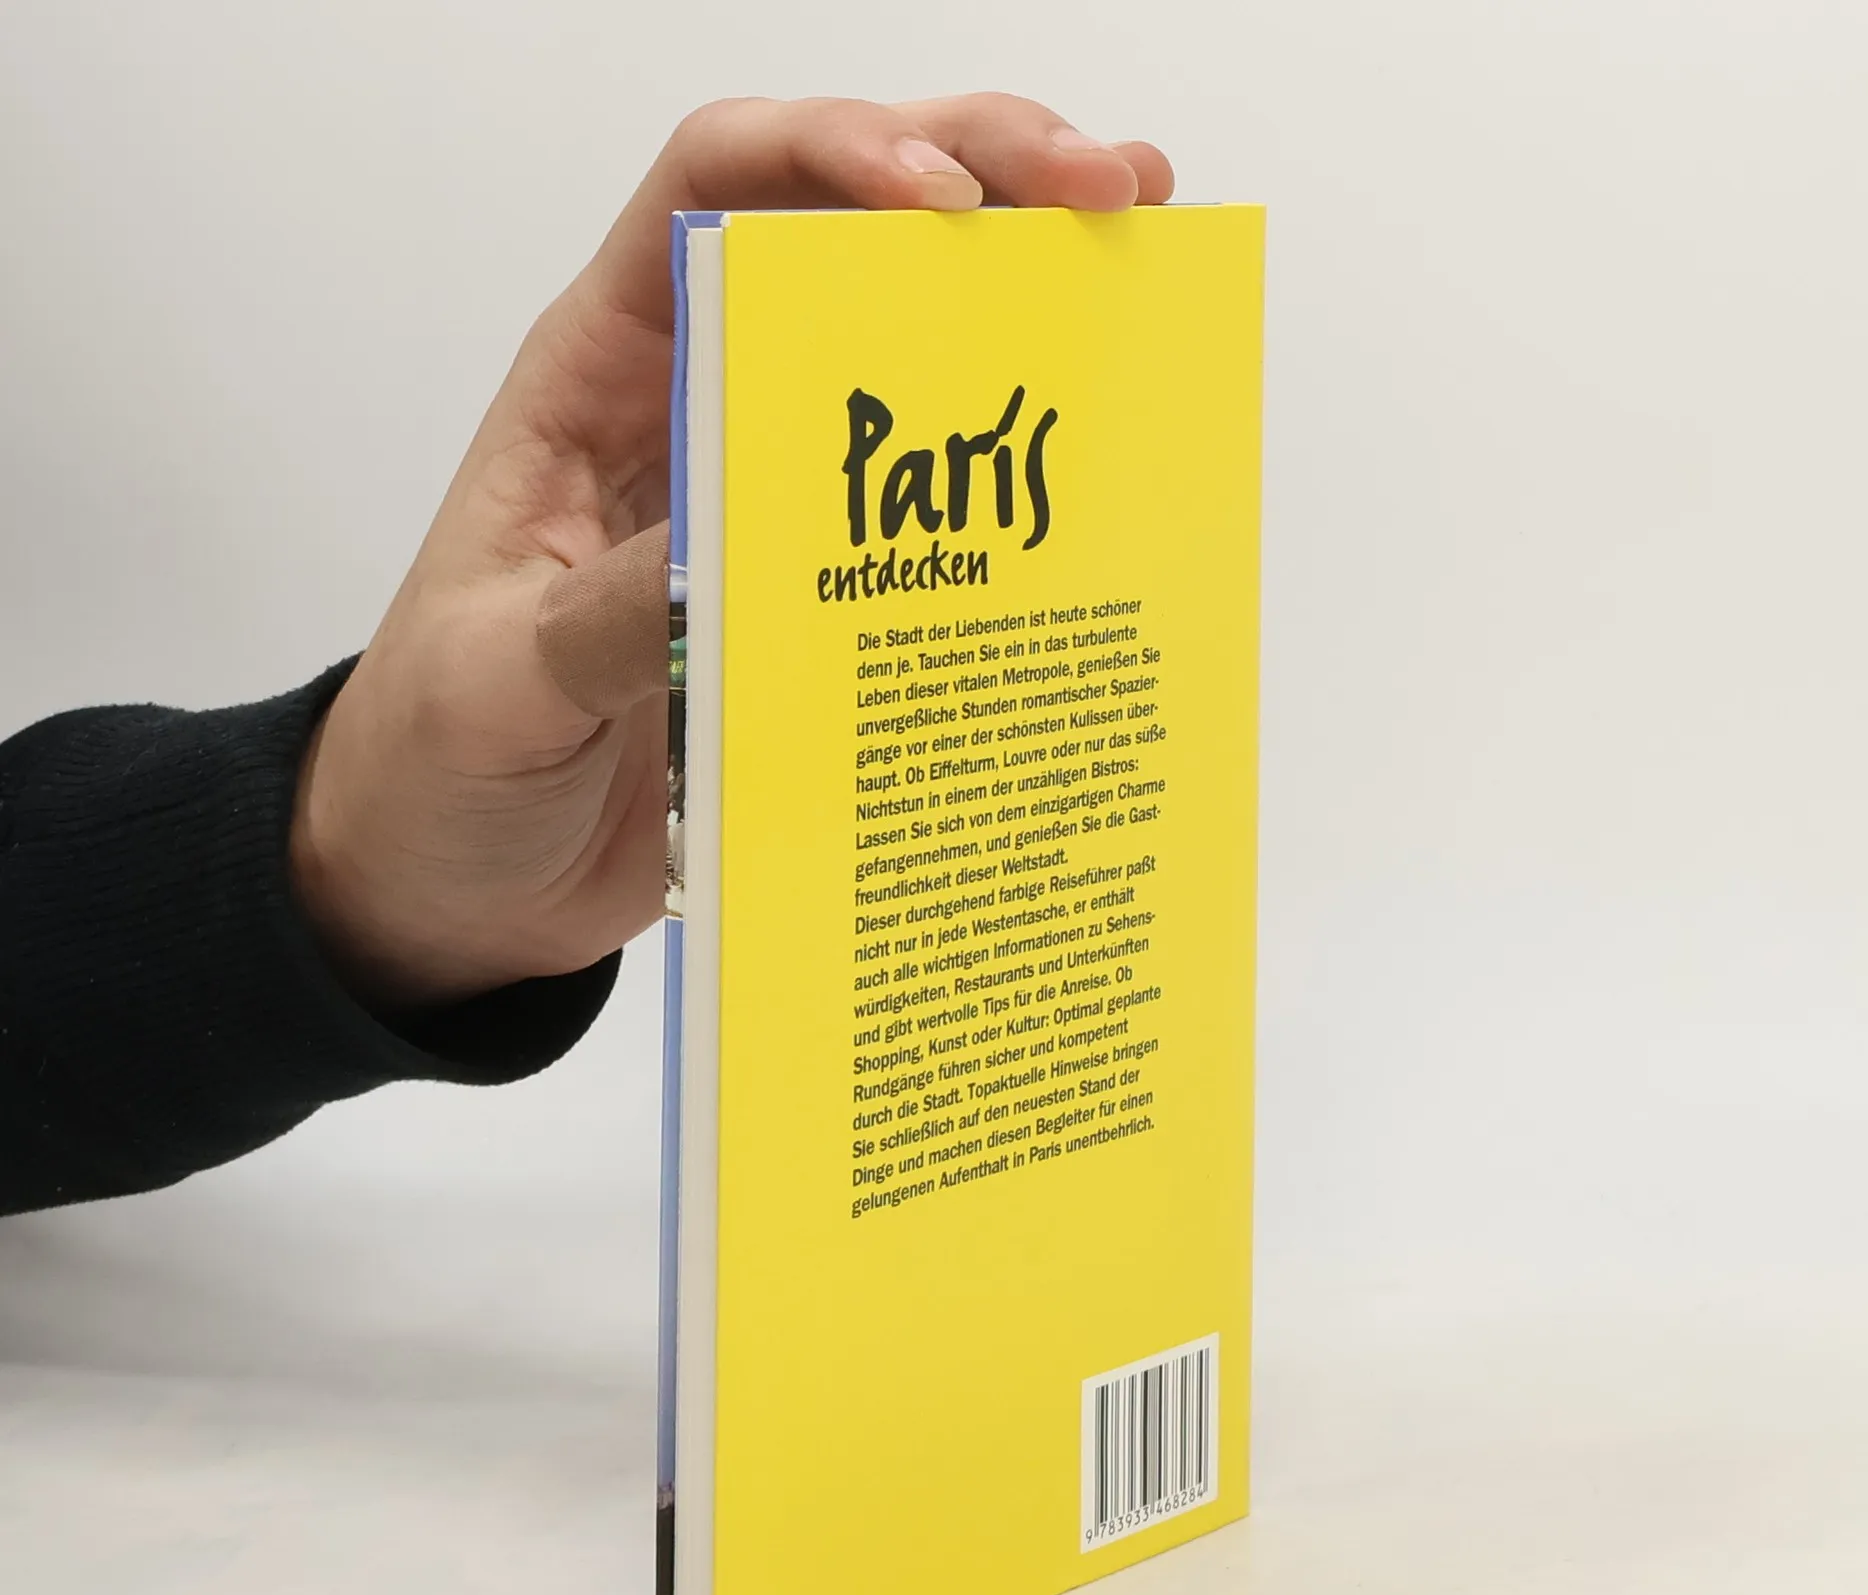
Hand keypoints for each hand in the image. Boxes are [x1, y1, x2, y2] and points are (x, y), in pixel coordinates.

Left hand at [290, 95, 1174, 1007]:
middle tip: (1112, 192)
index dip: (832, 153)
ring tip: (1146, 261)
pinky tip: (1098, 462)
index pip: (714, 189)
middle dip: (984, 176)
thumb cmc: (437, 761)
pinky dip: (1016, 477)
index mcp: (598, 381)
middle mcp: (699, 408)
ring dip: (1028, 293)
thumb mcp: (499, 680)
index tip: (944, 195)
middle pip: (845, 231)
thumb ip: (611, 612)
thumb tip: (742, 547)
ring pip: (911, 351)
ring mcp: (771, 500)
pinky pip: (933, 514)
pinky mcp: (822, 601)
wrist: (460, 885)